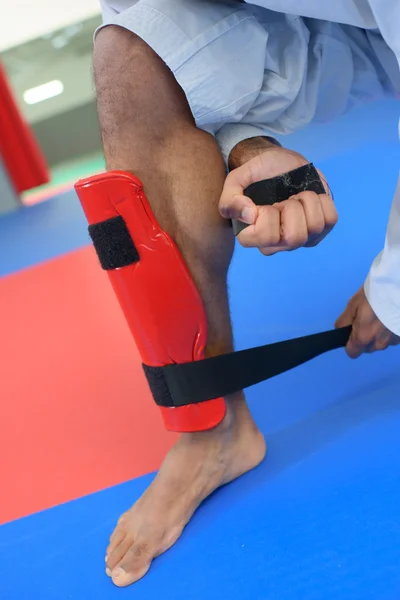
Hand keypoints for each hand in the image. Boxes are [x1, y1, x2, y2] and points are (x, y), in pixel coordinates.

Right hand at [219, 146, 337, 255]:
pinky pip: (330, 220)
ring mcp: (301, 239)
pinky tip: (308, 198)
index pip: (265, 239)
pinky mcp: (321, 229)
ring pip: (315, 228)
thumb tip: (249, 216)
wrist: (280, 163)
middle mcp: (278, 244)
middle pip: (294, 237)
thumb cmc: (259, 173)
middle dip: (291, 208)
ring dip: (306, 202)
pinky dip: (322, 202)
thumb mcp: (237, 179)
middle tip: (283, 200)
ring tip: (295, 196)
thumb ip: (230, 199)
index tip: (264, 204)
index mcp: (254, 237)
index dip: (267, 217)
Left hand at [335, 287, 399, 357]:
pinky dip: (389, 330)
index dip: (349, 344)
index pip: (352, 353)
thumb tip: (341, 330)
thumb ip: (343, 322)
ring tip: (380, 316)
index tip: (351, 333)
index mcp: (363, 338)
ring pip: (380, 342)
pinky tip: (389, 317)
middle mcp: (379, 344)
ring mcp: (393, 341)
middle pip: (367, 347)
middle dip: (365, 337)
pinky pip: (391, 337)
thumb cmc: (373, 296)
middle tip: (366, 319)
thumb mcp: (352, 305)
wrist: (397, 287)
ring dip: (378, 334)